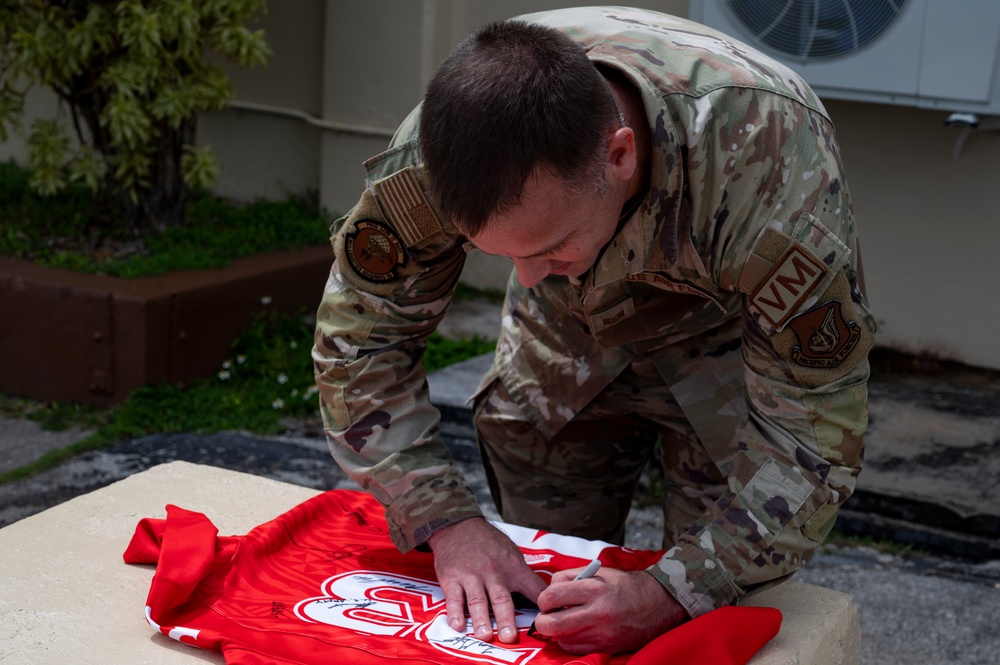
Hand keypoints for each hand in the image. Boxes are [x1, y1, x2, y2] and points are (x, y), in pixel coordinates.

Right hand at [426, 517, 546, 644]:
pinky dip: (455, 612)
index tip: (549, 618)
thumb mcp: (512, 553)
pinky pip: (454, 598)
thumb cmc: (489, 543)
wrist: (459, 527)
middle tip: (509, 637)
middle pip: (501, 599)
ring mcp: (471, 576)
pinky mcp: (452, 579)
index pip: (533, 587)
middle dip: (506, 619)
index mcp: (513, 567)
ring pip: (477, 601)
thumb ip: (525, 576)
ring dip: (481, 619)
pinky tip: (458, 625)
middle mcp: (493, 573)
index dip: (543, 603)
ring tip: (485, 635)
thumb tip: (545, 596)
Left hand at [532, 567, 687, 653]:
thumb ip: (572, 577)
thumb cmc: (627, 585)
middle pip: (552, 624)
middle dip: (543, 621)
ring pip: (562, 639)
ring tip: (565, 621)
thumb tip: (549, 588)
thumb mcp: (600, 572)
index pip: (552, 595)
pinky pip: (576, 650)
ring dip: (558, 632)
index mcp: (594, 588)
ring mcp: (602, 633)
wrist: (658, 603)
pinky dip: (570, 641)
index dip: (543, 599)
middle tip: (547, 615)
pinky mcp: (607, 646)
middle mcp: (597, 612)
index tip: (547, 599)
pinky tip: (577, 631)